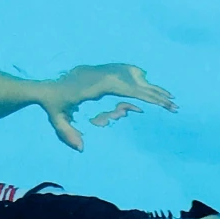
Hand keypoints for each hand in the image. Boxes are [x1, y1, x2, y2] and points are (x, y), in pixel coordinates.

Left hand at [37, 63, 176, 149]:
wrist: (45, 87)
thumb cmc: (52, 106)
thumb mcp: (57, 120)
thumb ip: (67, 134)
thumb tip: (80, 148)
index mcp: (95, 85)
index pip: (126, 88)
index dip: (145, 95)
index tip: (161, 102)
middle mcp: (102, 74)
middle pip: (135, 81)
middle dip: (156, 93)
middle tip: (174, 104)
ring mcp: (103, 70)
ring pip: (133, 75)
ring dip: (150, 85)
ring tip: (168, 97)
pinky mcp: (102, 71)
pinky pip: (125, 71)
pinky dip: (139, 76)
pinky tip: (148, 81)